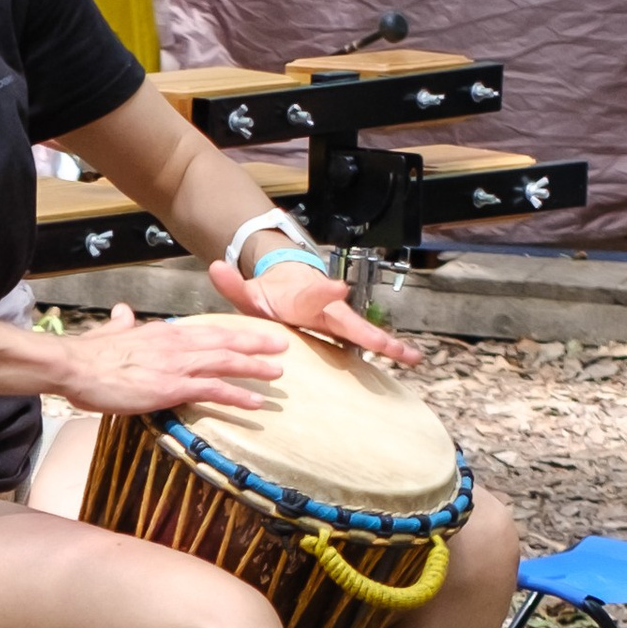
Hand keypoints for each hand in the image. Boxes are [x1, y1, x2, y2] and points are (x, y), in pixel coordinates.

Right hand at [47, 303, 287, 418]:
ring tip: (277, 373)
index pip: (204, 331)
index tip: (248, 335)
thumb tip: (122, 313)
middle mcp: (176, 344)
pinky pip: (214, 390)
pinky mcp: (173, 387)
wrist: (75, 366)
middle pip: (224, 341)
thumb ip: (121, 324)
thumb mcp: (109, 332)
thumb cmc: (88, 355)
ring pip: (226, 362)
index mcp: (162, 332)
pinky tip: (256, 401)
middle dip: (254, 344)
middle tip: (280, 346)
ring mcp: (177, 365)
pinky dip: (238, 395)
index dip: (229, 333)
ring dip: (255, 367)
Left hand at [209, 250, 419, 368]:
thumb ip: (233, 283)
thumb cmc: (270, 295)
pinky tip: (411, 360)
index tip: (338, 287)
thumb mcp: (248, 292)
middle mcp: (328, 310)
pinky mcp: (345, 333)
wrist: (290, 287)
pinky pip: (367, 344)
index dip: (325, 291)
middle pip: (351, 322)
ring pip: (366, 334)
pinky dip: (389, 351)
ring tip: (412, 357)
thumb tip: (214, 268)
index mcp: (304, 298)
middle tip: (387, 345)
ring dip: (389, 346)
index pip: (315, 294)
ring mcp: (340, 321)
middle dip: (370, 333)